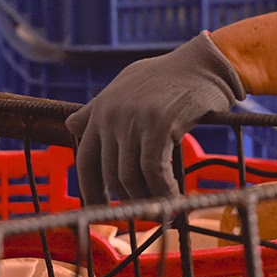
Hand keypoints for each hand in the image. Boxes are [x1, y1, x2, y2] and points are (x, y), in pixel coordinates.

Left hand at [66, 33, 247, 204]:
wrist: (206, 63)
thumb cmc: (170, 74)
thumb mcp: (126, 85)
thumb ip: (98, 109)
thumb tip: (70, 125)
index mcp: (101, 109)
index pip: (85, 161)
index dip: (91, 191)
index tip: (100, 210)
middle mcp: (112, 116)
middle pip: (108, 175)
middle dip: (126, 200)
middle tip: (142, 213)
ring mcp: (134, 121)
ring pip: (130, 178)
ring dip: (146, 200)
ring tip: (161, 210)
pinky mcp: (159, 126)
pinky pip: (155, 172)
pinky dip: (164, 192)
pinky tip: (175, 199)